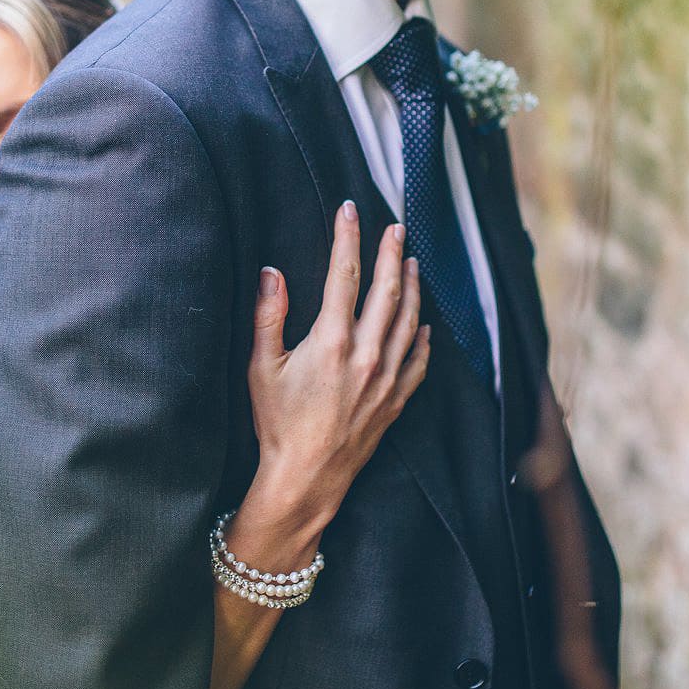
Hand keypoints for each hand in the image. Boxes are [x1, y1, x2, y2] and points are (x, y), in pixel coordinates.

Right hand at [247, 200, 430, 524]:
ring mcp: (385, 379)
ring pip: (409, 322)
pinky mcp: (395, 402)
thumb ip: (269, 316)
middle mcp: (366, 354)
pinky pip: (418, 363)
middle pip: (386, 291)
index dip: (348, 238)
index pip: (345, 274)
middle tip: (396, 228)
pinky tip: (426, 326)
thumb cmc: (277, 424)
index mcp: (331, 341)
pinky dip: (424, 340)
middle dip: (392, 254)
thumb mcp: (262, 367)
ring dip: (412, 289)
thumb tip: (272, 272)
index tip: (350, 210)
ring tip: (413, 264)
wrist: (306, 478)